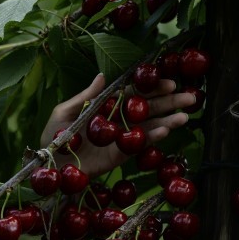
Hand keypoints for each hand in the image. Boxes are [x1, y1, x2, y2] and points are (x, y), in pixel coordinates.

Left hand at [40, 73, 195, 177]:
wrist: (48, 164)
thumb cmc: (53, 136)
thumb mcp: (64, 112)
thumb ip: (86, 96)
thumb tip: (102, 75)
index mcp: (105, 106)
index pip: (133, 93)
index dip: (151, 87)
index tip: (169, 82)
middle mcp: (117, 120)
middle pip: (147, 108)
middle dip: (169, 102)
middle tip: (190, 97)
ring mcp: (120, 138)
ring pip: (149, 126)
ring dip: (168, 120)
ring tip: (185, 115)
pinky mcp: (120, 154)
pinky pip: (138, 145)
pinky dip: (152, 138)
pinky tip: (166, 130)